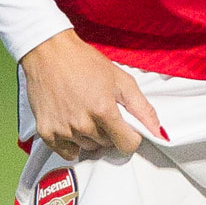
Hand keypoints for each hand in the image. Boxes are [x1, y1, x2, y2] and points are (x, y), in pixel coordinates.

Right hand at [20, 29, 165, 161]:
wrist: (49, 52)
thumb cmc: (84, 62)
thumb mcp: (121, 80)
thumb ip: (142, 108)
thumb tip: (159, 131)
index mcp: (103, 110)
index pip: (127, 144)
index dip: (131, 136)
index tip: (126, 127)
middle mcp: (82, 123)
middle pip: (108, 145)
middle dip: (110, 132)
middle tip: (101, 110)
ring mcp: (63, 129)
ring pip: (89, 148)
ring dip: (91, 136)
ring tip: (85, 112)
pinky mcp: (46, 132)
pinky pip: (67, 151)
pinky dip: (72, 143)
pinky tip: (72, 123)